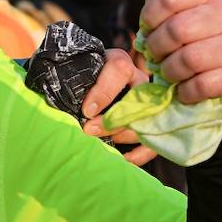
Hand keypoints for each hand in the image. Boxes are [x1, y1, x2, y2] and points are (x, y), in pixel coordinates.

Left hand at [81, 48, 154, 165]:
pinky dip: (140, 153)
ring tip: (102, 143)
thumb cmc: (76, 79)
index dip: (103, 92)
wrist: (84, 84)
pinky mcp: (152, 122)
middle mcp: (138, 79)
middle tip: (89, 131)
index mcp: (118, 61)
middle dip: (112, 120)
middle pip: (135, 100)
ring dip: (123, 135)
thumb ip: (73, 84)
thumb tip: (67, 109)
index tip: (87, 111)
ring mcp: (149, 101)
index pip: (118, 70)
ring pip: (146, 120)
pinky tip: (123, 159)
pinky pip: (154, 139)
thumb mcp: (75, 75)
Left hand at [137, 0, 221, 109]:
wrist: (199, 78)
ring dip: (170, 71)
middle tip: (158, 55)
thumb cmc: (176, 35)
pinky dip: (185, 90)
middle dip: (157, 49)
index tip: (147, 28)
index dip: (149, 18)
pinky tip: (186, 87)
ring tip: (171, 71)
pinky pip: (203, 83)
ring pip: (189, 59)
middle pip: (177, 30)